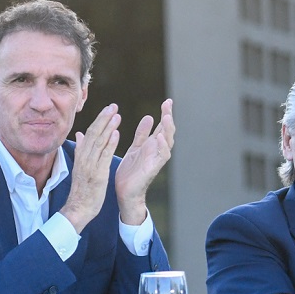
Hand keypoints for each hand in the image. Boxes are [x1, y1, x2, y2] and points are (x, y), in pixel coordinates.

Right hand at [57, 104, 118, 231]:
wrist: (78, 208)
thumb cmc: (82, 189)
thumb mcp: (80, 166)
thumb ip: (81, 149)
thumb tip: (80, 134)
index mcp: (81, 156)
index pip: (90, 133)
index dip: (99, 120)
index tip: (108, 109)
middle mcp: (84, 158)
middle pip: (94, 134)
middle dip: (104, 119)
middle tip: (113, 106)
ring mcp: (90, 166)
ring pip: (99, 143)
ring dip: (108, 127)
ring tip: (116, 115)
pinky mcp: (98, 175)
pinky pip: (104, 157)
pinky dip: (110, 144)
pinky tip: (116, 134)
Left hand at [113, 99, 173, 225]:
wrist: (125, 192)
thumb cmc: (130, 172)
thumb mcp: (135, 148)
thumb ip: (142, 134)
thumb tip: (149, 117)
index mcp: (152, 145)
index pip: (162, 126)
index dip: (166, 113)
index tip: (167, 101)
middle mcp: (157, 150)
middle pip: (168, 131)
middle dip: (169, 117)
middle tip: (168, 104)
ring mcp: (156, 159)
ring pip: (168, 141)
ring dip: (168, 129)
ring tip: (166, 117)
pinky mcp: (154, 168)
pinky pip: (162, 156)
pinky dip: (162, 146)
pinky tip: (160, 136)